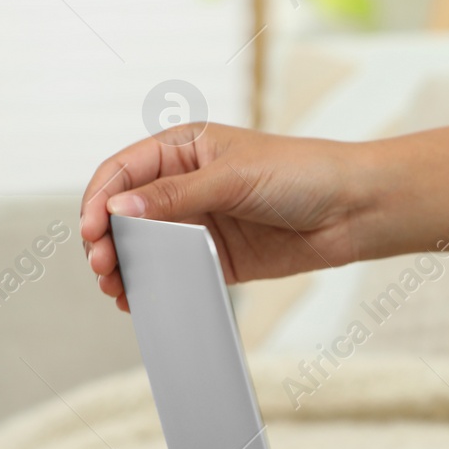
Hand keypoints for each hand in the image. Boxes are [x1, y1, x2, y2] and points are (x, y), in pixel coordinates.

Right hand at [80, 123, 367, 310]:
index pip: (122, 171)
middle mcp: (186, 185)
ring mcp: (201, 223)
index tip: (93, 228)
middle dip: (107, 238)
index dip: (99, 199)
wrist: (354, 208)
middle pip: (126, 213)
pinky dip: (157, 285)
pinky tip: (141, 298)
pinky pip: (178, 273)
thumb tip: (119, 208)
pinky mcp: (220, 258)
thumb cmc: (302, 173)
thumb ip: (177, 195)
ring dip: (126, 265)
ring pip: (147, 246)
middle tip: (102, 264)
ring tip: (115, 286)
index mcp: (183, 149)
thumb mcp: (234, 176)